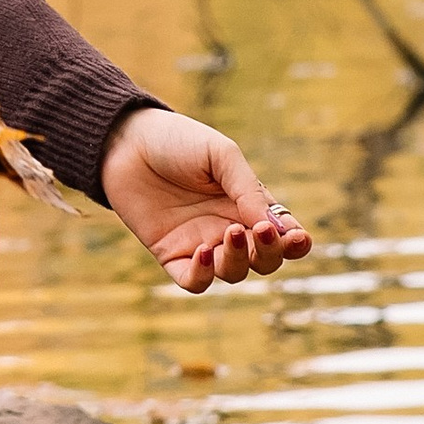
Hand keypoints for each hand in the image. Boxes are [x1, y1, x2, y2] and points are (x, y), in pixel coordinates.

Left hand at [101, 105, 310, 294]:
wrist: (125, 142)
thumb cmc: (177, 142)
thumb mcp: (221, 155)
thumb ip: (248, 189)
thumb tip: (276, 226)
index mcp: (248, 205)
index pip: (284, 236)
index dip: (296, 243)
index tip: (298, 238)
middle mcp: (229, 229)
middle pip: (264, 261)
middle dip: (270, 254)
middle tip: (261, 232)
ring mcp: (201, 244)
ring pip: (233, 273)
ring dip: (238, 259)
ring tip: (229, 231)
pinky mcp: (171, 255)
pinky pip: (194, 282)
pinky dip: (203, 275)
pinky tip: (203, 251)